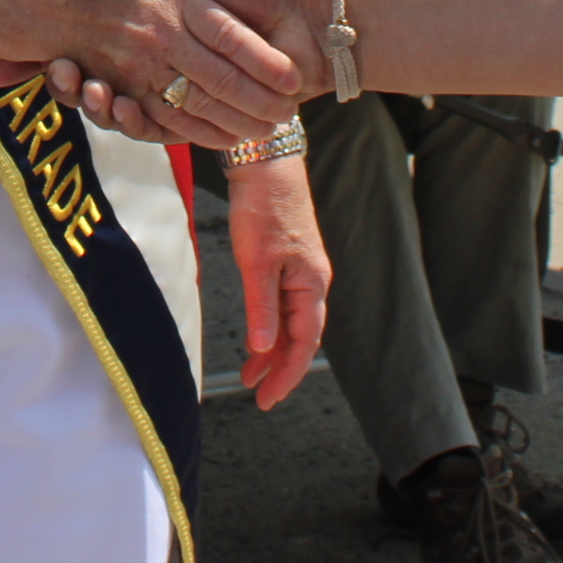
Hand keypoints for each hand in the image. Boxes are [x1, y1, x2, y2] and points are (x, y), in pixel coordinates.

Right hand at [47, 0, 300, 151]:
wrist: (308, 10)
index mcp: (158, 8)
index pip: (96, 30)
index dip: (64, 41)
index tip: (46, 43)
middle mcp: (166, 47)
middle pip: (101, 71)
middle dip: (71, 78)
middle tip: (56, 71)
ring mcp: (183, 82)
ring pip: (122, 103)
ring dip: (96, 103)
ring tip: (85, 89)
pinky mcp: (203, 114)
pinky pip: (159, 127)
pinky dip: (136, 124)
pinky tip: (120, 108)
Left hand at [225, 150, 328, 407]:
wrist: (265, 164)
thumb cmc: (263, 207)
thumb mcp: (257, 261)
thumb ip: (261, 307)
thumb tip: (263, 347)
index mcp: (311, 284)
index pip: (305, 342)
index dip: (287, 374)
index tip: (269, 398)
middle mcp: (312, 281)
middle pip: (301, 337)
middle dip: (280, 369)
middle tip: (258, 396)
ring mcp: (301, 272)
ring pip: (291, 323)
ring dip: (272, 350)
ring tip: (249, 375)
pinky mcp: (288, 262)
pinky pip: (283, 306)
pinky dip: (269, 326)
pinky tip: (256, 338)